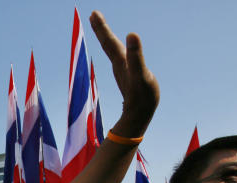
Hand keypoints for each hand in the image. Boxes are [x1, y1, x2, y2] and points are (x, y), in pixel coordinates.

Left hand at [88, 11, 159, 135]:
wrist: (139, 115)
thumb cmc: (142, 96)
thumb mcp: (141, 74)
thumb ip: (136, 55)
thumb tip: (132, 34)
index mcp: (121, 61)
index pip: (109, 41)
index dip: (102, 27)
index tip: (94, 13)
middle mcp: (119, 64)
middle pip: (107, 43)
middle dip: (101, 28)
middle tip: (94, 14)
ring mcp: (122, 69)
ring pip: (111, 50)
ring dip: (106, 36)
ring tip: (101, 25)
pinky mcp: (128, 75)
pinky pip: (119, 56)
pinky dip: (115, 47)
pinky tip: (117, 47)